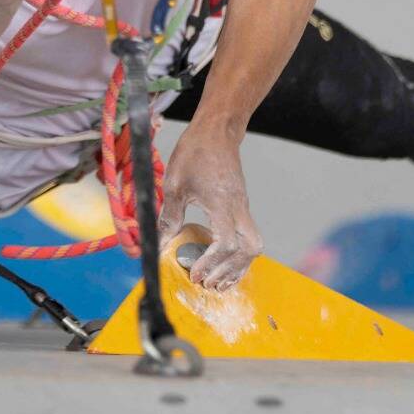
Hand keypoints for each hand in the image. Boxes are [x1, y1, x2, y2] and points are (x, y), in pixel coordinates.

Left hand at [159, 121, 261, 290]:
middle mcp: (239, 208)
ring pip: (253, 245)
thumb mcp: (175, 184)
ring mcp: (243, 208)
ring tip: (215, 281)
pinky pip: (247, 237)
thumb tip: (159, 243)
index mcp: (222, 203)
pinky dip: (237, 255)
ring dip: (236, 267)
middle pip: (250, 248)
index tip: (194, 273)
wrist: (216, 131)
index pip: (226, 243)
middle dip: (230, 271)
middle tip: (207, 282)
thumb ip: (169, 216)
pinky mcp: (241, 206)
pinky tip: (220, 263)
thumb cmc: (196, 152)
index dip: (211, 263)